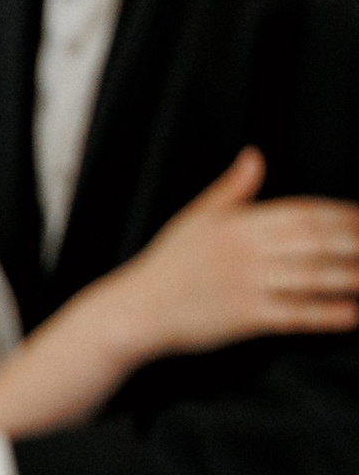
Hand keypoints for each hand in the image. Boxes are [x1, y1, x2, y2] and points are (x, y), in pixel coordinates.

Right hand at [111, 148, 358, 357]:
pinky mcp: (247, 318)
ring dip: (353, 276)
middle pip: (317, 241)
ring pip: (315, 276)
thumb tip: (254, 156)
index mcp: (237, 224)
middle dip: (357, 241)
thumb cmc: (168, 265)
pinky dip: (328, 314)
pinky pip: (297, 314)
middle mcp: (246, 252)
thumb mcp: (195, 218)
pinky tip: (353, 314)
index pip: (302, 212)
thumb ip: (231, 187)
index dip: (342, 214)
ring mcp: (248, 285)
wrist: (137, 309)